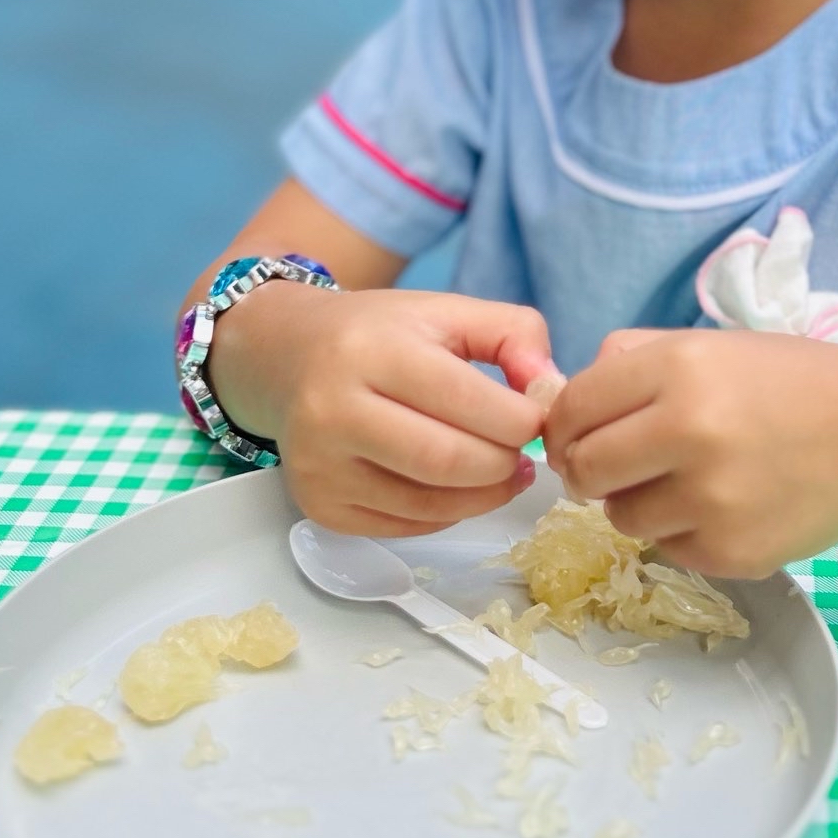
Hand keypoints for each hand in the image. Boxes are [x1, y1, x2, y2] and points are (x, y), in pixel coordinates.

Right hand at [211, 284, 558, 536]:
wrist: (286, 358)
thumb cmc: (377, 335)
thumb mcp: (447, 311)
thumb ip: (514, 333)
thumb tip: (550, 389)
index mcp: (372, 350)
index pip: (469, 402)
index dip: (523, 421)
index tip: (538, 419)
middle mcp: (334, 410)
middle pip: (450, 462)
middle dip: (506, 465)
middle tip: (523, 454)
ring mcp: (320, 465)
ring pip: (431, 505)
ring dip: (485, 496)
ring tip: (500, 471)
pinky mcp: (319, 505)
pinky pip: (406, 526)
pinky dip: (448, 512)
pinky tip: (456, 485)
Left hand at [543, 327, 837, 576]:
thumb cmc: (792, 383)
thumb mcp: (711, 345)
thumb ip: (630, 361)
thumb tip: (560, 403)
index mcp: (678, 368)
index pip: (572, 409)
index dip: (564, 425)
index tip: (578, 433)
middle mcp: (688, 432)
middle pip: (582, 470)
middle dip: (587, 469)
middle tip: (618, 464)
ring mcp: (710, 499)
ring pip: (620, 517)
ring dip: (637, 502)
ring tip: (688, 479)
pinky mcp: (730, 552)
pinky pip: (668, 548)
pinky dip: (683, 530)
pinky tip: (726, 504)